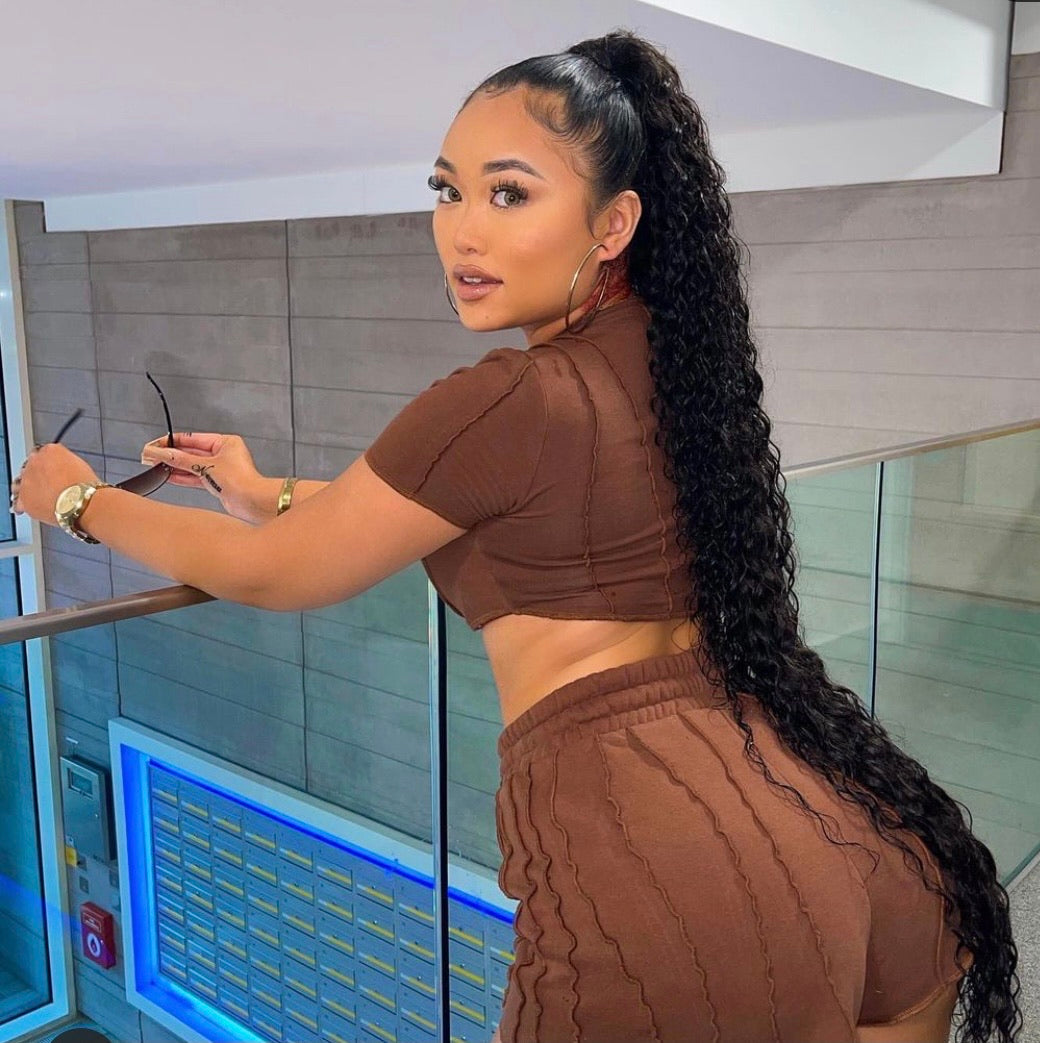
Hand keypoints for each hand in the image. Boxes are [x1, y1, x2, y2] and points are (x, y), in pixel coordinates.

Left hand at [11, 444, 102, 524]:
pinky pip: (19, 502)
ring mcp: (27, 480)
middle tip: (49, 484)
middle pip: (30, 466)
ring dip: (29, 488)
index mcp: (50, 450)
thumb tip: (63, 469)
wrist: (82, 502)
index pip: (43, 453)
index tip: (53, 470)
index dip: (49, 463)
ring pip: (21, 483)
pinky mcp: (23, 498)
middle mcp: (35, 462)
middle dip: (38, 475)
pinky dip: (24, 505)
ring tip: (41, 496)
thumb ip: (66, 462)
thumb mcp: (81, 464)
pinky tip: (30, 507)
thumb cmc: (85, 486)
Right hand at [140, 432, 275, 523]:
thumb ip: (181, 460)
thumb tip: (161, 452)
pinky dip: (182, 477)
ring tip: (155, 466)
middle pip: (190, 452)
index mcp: (225, 442)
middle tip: (150, 456)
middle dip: (170, 454)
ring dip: (174, 466)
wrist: (252, 502)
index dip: (171, 442)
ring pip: (192, 465)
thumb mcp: (205, 466)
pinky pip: (195, 477)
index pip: (192, 438)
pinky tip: (168, 476)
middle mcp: (224, 454)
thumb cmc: (240, 480)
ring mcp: (220, 469)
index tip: (155, 445)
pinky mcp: (218, 483)